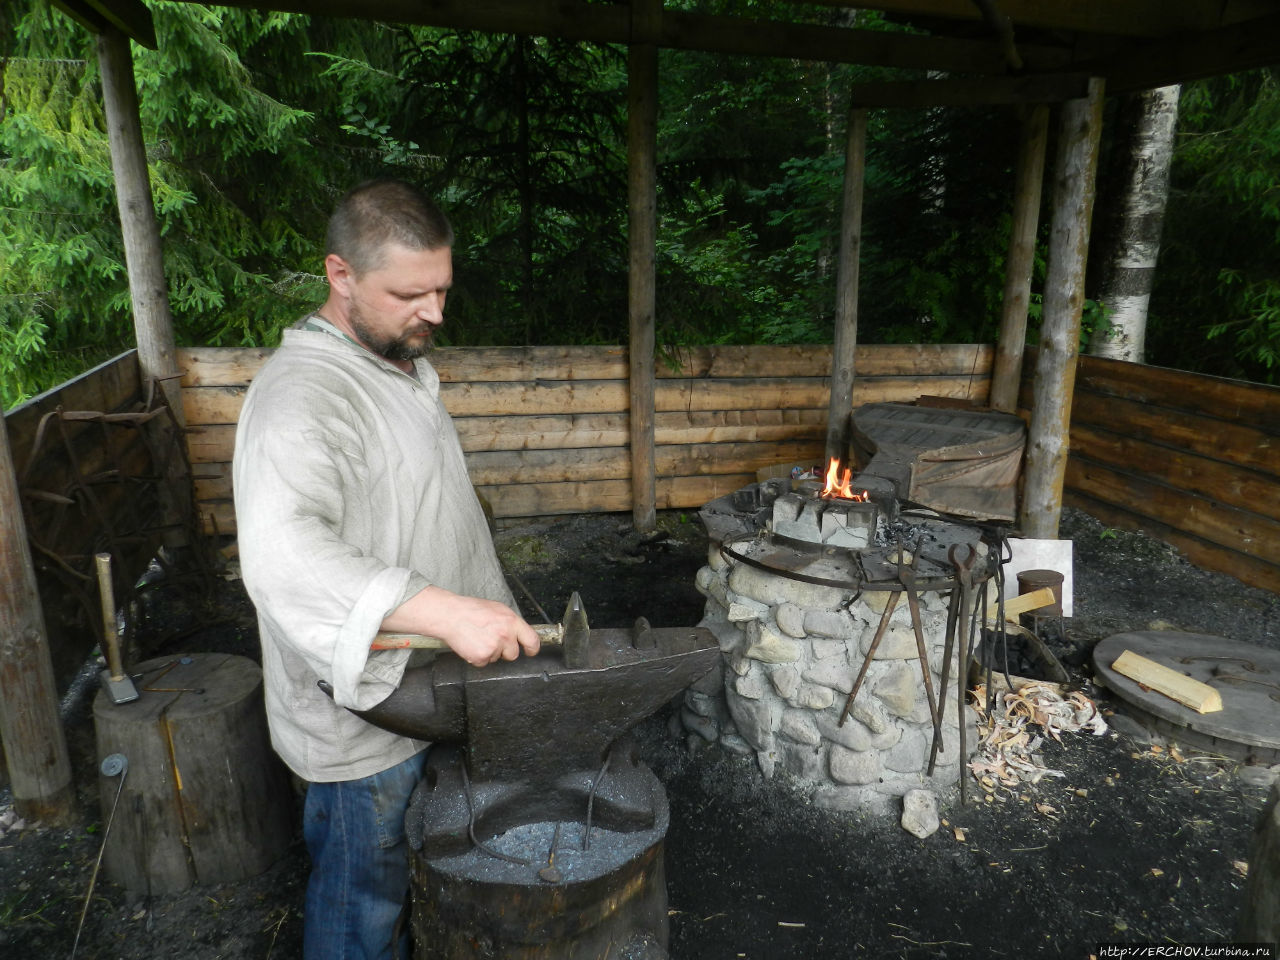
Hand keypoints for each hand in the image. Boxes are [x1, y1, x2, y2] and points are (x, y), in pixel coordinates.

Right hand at [381, 586, 539, 666]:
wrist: (450, 615)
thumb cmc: (472, 610)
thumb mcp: (497, 609)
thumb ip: (510, 623)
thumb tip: (519, 634)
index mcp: (511, 621)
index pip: (532, 640)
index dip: (532, 649)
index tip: (530, 652)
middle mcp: (505, 635)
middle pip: (513, 654)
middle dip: (504, 651)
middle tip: (491, 640)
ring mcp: (494, 647)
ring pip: (497, 658)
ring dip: (489, 652)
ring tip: (478, 638)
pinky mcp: (481, 657)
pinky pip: (484, 663)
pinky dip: (477, 657)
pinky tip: (471, 644)